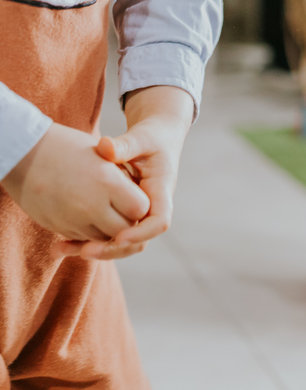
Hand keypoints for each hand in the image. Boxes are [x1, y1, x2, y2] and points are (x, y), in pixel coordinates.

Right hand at [0, 123, 149, 243]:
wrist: (24, 153)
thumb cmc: (67, 147)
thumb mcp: (100, 155)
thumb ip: (123, 180)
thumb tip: (141, 206)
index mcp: (107, 183)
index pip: (140, 208)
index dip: (139, 203)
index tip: (133, 194)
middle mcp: (90, 205)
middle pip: (124, 228)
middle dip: (126, 220)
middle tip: (122, 205)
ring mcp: (72, 219)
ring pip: (103, 237)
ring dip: (107, 228)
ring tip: (104, 207)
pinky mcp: (57, 226)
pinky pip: (81, 237)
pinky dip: (88, 231)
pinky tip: (86, 214)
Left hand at [58, 86, 192, 260]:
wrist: (157, 139)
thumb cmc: (150, 137)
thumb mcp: (141, 138)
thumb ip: (125, 145)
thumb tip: (105, 147)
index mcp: (161, 191)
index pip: (159, 222)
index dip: (140, 233)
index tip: (117, 237)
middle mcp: (151, 208)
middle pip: (139, 241)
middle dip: (112, 249)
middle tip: (84, 252)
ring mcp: (137, 215)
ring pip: (122, 244)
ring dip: (95, 250)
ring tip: (62, 249)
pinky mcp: (122, 215)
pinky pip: (109, 235)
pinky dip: (88, 241)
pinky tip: (62, 242)